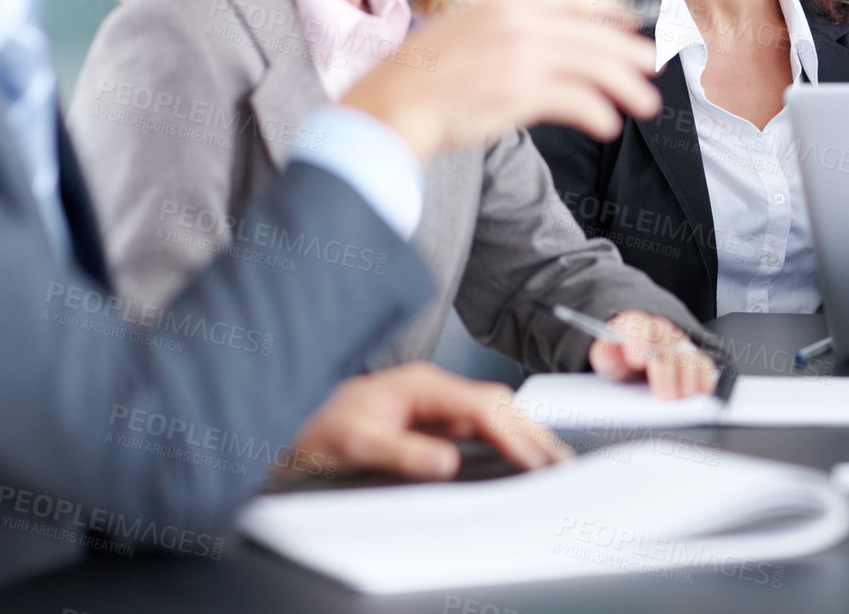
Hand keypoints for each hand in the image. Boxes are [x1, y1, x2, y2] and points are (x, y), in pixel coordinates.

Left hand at [290, 362, 572, 479]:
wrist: (289, 419)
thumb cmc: (316, 428)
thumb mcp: (355, 445)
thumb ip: (403, 453)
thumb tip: (448, 462)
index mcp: (419, 385)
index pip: (481, 407)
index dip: (512, 433)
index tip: (534, 457)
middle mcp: (430, 388)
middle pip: (494, 405)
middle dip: (530, 430)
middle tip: (560, 460)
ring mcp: (431, 402)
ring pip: (490, 413)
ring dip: (521, 433)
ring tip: (550, 458)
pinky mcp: (429, 418)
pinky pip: (477, 425)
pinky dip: (503, 437)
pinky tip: (516, 451)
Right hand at [343, 0, 660, 161]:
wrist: (393, 103)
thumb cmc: (426, 76)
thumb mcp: (468, 29)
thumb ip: (512, 29)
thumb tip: (557, 44)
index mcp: (505, 0)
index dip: (607, 8)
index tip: (630, 19)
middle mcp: (518, 20)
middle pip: (594, 33)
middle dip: (629, 51)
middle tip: (653, 65)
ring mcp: (522, 54)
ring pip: (595, 66)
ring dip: (626, 86)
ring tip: (646, 104)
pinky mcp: (521, 90)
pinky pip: (577, 100)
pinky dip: (598, 113)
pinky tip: (607, 125)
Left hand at [588, 311, 717, 399]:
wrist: (634, 353)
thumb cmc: (620, 356)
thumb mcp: (605, 356)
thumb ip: (603, 354)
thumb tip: (605, 351)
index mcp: (634, 325)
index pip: (638, 327)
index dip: (638, 342)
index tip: (638, 360)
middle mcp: (660, 330)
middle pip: (666, 344)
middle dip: (666, 371)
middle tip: (665, 395)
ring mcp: (678, 341)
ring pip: (687, 352)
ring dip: (688, 375)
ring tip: (685, 397)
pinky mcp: (693, 355)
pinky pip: (703, 361)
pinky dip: (705, 376)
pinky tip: (702, 391)